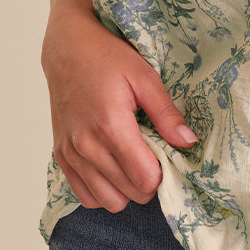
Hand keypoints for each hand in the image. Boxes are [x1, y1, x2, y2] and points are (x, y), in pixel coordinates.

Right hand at [41, 0, 196, 211]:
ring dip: (127, 189)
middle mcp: (86, 146)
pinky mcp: (61, 156)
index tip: (166, 154)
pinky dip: (104, 190)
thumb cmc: (107, 57)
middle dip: (148, 181)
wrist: (66, 48)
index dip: (163, 173)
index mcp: (110, 126)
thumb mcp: (145, 77)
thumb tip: (188, 142)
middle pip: (130, 194)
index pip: (145, 179)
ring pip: (108, 202)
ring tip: (134, 161)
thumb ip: (166, 113)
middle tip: (153, 155)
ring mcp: (70, 154)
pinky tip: (114, 167)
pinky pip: (86, 196)